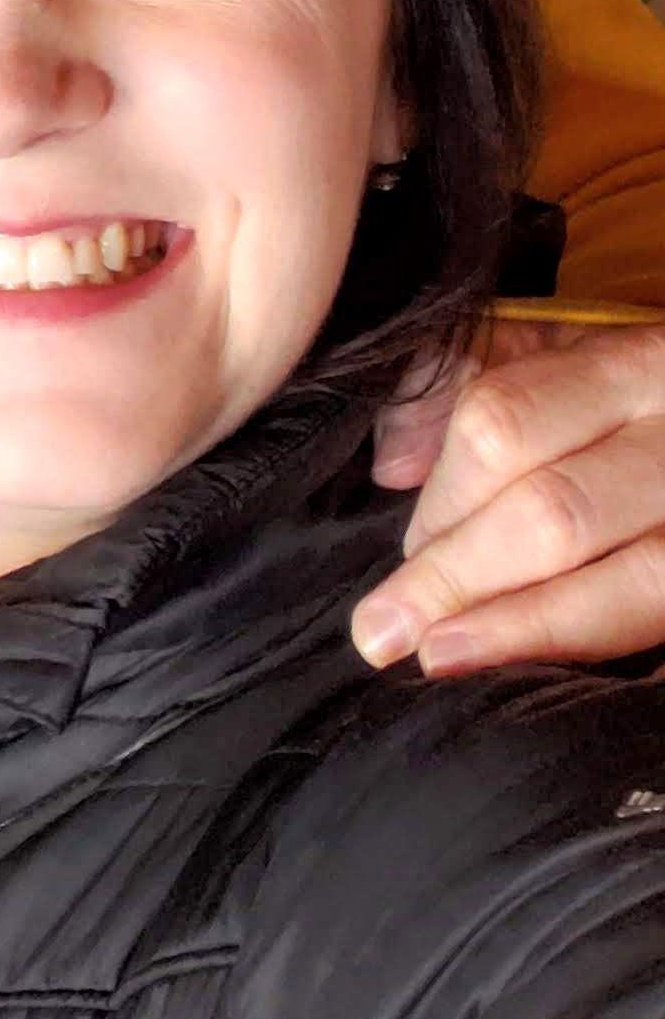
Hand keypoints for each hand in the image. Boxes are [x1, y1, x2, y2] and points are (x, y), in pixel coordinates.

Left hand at [353, 315, 664, 674]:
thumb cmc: (632, 399)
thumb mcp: (557, 357)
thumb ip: (462, 383)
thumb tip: (393, 467)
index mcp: (628, 367)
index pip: (506, 424)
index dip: (443, 496)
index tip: (404, 549)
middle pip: (556, 511)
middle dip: (457, 575)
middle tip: (381, 628)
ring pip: (630, 581)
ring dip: (520, 626)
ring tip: (438, 654)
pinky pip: (656, 612)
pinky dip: (585, 637)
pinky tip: (525, 661)